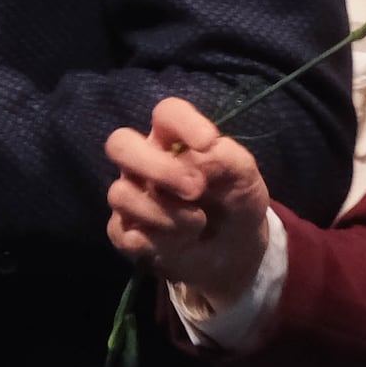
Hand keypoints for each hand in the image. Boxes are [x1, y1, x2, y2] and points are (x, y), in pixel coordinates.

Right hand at [101, 95, 276, 304]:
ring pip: (121, 194)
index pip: (165, 114)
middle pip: (119, 144)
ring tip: (198, 223)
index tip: (208, 142)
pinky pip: (123, 234)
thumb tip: (201, 153)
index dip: (182, 122)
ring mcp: (132, 197)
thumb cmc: (236, 203)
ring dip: (166, 213)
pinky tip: (179, 242)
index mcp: (173, 140)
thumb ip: (229, 157)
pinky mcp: (126, 233)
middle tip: (195, 189)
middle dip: (158, 167)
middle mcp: (145, 163)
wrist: (234, 252)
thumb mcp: (246, 178)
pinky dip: (155, 241)